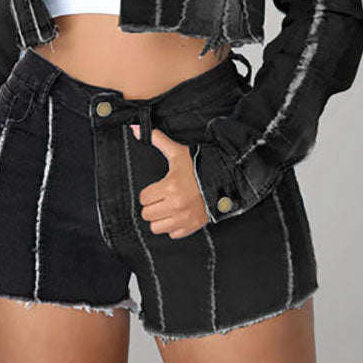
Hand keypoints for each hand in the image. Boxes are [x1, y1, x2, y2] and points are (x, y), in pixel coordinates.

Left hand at [130, 124, 208, 238]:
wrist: (227, 177)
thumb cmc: (200, 164)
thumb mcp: (178, 151)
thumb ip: (157, 139)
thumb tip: (135, 128)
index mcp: (170, 187)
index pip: (144, 198)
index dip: (149, 192)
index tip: (158, 187)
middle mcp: (176, 205)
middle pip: (147, 214)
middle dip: (152, 205)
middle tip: (162, 197)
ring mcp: (185, 218)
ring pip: (157, 228)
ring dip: (160, 218)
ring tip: (168, 207)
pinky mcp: (194, 226)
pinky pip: (174, 234)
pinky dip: (174, 226)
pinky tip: (179, 214)